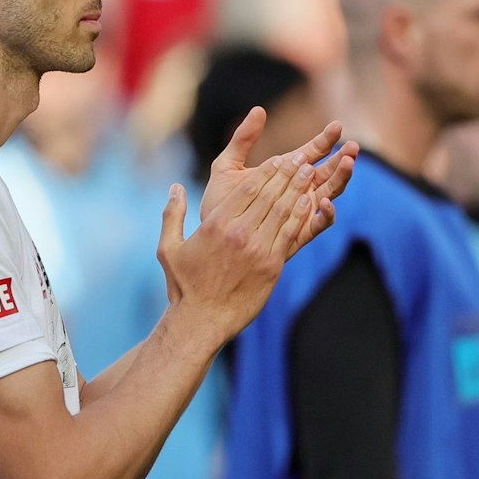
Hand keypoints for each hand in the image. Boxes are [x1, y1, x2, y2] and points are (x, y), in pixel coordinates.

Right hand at [157, 117, 355, 343]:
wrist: (203, 320)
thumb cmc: (184, 285)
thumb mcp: (168, 248)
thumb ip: (172, 215)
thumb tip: (175, 188)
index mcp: (216, 225)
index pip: (247, 189)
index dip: (266, 172)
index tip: (278, 159)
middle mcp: (239, 233)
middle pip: (269, 195)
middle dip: (287, 173)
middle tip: (300, 158)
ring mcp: (258, 249)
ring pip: (283, 210)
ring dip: (298, 189)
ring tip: (309, 172)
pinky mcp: (272, 266)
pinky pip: (290, 233)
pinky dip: (301, 215)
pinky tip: (310, 202)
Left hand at [203, 112, 353, 224]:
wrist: (211, 238)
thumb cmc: (219, 202)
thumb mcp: (227, 166)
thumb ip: (242, 140)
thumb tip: (258, 109)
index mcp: (285, 173)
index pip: (313, 152)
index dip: (326, 139)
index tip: (337, 126)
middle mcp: (298, 192)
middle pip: (328, 173)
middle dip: (341, 159)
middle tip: (352, 147)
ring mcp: (301, 212)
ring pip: (329, 194)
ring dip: (340, 180)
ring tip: (347, 165)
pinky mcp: (298, 234)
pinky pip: (319, 224)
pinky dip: (326, 213)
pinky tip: (326, 201)